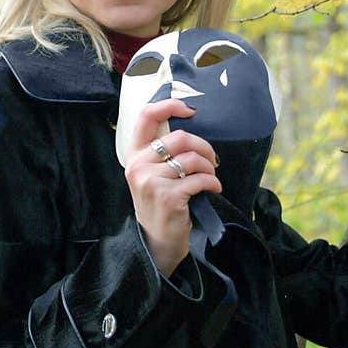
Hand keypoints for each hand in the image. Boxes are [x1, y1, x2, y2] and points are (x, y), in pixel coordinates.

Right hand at [123, 98, 221, 275]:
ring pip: (193, 158)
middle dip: (204, 147)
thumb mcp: (151, 173)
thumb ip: (162, 149)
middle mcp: (138, 166)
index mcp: (134, 155)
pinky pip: (201, 179)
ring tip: (211, 177)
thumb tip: (186, 120)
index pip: (146, 116)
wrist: (157, 241)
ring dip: (210, 167)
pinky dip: (213, 183)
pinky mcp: (168, 197)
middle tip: (212, 159)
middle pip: (180, 137)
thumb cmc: (160, 203)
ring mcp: (151, 181)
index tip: (189, 110)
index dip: (170, 106)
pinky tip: (213, 189)